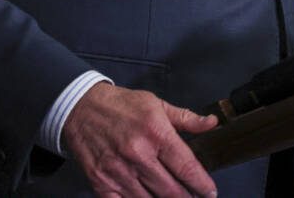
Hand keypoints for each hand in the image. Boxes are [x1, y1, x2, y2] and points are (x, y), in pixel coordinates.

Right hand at [61, 82, 217, 197]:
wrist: (81, 108)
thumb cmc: (122, 106)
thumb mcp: (158, 104)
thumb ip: (187, 118)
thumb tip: (212, 123)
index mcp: (156, 134)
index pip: (186, 166)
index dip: (201, 183)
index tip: (210, 191)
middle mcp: (138, 155)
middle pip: (170, 189)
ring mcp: (118, 172)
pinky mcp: (101, 183)